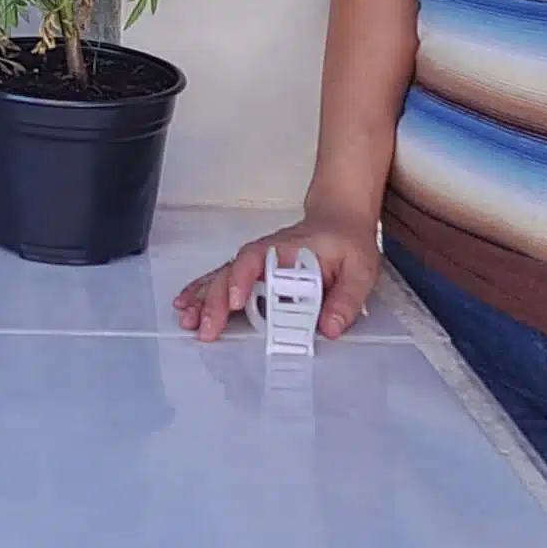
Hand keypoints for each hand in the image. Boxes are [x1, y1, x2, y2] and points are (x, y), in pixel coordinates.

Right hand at [173, 212, 380, 341]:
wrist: (339, 219)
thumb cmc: (346, 241)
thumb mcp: (359, 270)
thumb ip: (345, 299)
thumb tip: (329, 327)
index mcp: (289, 251)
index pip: (259, 261)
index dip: (243, 280)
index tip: (234, 301)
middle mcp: (266, 254)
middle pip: (232, 273)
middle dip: (215, 301)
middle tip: (206, 328)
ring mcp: (255, 261)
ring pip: (221, 276)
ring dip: (202, 298)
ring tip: (188, 321)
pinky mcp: (251, 270)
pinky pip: (221, 279)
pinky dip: (202, 291)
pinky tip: (187, 305)